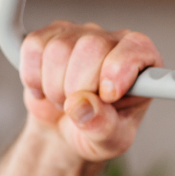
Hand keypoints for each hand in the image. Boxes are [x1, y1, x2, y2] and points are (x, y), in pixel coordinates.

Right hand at [20, 20, 162, 161]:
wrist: (65, 130)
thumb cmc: (97, 131)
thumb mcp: (110, 140)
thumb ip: (103, 126)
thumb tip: (82, 105)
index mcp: (141, 63)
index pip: (135, 48)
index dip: (117, 70)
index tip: (108, 96)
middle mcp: (113, 42)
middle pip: (91, 47)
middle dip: (79, 87)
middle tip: (80, 109)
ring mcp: (80, 35)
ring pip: (59, 49)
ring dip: (54, 87)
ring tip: (64, 101)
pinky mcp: (49, 36)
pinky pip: (33, 47)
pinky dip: (32, 77)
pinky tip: (44, 89)